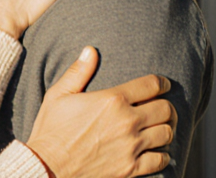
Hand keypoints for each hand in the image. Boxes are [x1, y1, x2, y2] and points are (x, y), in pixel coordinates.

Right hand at [26, 47, 176, 177]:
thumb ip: (78, 71)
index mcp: (111, 99)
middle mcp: (126, 121)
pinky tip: (155, 151)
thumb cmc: (51, 130)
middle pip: (165, 109)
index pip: (151, 85)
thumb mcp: (59, 95)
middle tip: (161, 107)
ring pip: (166, 133)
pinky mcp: (131, 168)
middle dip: (166, 105)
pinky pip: (161, 160)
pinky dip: (162, 154)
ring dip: (164, 128)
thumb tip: (90, 50)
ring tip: (158, 128)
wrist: (48, 167)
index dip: (162, 83)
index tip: (163, 85)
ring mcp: (131, 146)